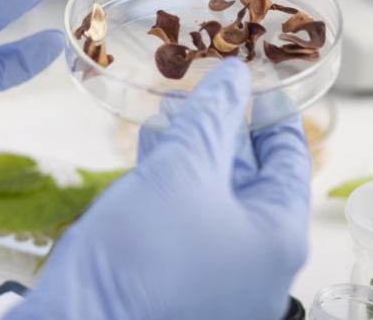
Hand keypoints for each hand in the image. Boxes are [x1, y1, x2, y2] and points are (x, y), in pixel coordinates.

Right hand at [5, 59, 311, 319]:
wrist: (82, 319)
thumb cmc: (141, 253)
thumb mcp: (180, 168)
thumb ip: (210, 116)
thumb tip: (234, 76)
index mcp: (277, 238)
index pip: (290, 163)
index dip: (273, 117)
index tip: (259, 85)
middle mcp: (258, 265)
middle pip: (251, 180)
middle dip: (222, 129)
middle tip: (203, 91)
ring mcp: (221, 279)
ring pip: (214, 199)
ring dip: (192, 151)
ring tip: (169, 111)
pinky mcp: (182, 282)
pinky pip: (189, 221)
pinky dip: (174, 183)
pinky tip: (150, 149)